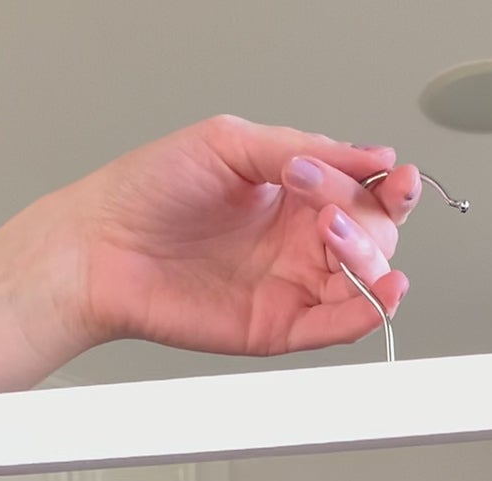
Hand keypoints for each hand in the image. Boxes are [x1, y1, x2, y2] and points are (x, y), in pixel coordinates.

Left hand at [48, 115, 417, 361]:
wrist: (101, 246)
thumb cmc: (148, 191)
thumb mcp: (230, 143)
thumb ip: (301, 148)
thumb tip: (369, 155)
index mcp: (294, 193)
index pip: (365, 191)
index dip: (387, 185)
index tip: (390, 175)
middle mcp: (299, 240)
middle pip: (376, 235)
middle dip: (369, 218)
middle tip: (325, 206)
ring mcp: (293, 284)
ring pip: (367, 281)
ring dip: (370, 259)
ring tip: (334, 234)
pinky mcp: (280, 327)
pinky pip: (339, 327)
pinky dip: (368, 313)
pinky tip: (381, 292)